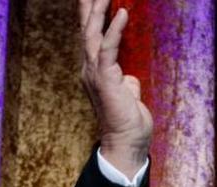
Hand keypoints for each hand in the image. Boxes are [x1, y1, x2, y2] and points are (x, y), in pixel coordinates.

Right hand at [79, 0, 152, 176]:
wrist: (126, 143)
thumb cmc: (128, 123)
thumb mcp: (129, 96)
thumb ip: (127, 83)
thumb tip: (130, 77)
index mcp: (95, 71)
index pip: (91, 36)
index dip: (92, 15)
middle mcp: (90, 69)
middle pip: (86, 29)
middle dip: (89, 6)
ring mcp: (95, 73)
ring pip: (92, 34)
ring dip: (97, 10)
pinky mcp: (105, 78)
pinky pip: (108, 48)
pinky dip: (115, 29)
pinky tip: (121, 12)